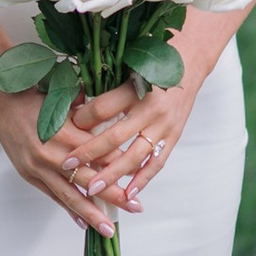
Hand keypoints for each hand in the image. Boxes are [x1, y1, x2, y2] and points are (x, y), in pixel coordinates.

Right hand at [0, 69, 128, 231]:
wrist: (4, 103)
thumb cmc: (38, 99)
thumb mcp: (68, 102)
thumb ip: (90, 118)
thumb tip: (117, 125)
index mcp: (67, 133)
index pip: (101, 155)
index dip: (121, 167)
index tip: (139, 177)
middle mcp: (54, 155)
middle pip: (90, 180)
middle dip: (114, 196)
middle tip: (135, 207)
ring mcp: (40, 168)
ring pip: (71, 196)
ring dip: (92, 214)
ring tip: (109, 229)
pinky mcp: (31, 175)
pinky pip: (54, 196)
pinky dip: (69, 210)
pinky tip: (83, 223)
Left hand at [53, 58, 203, 210]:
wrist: (189, 62)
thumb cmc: (153, 63)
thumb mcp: (127, 68)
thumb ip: (104, 89)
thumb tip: (75, 111)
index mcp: (136, 87)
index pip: (102, 108)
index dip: (82, 119)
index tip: (66, 127)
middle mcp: (150, 109)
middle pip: (114, 136)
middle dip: (88, 153)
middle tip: (67, 165)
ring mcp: (164, 126)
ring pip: (134, 156)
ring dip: (112, 174)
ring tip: (92, 188)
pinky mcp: (173, 137)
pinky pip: (156, 163)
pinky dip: (142, 180)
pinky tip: (128, 193)